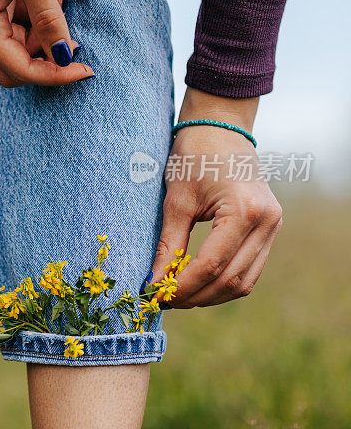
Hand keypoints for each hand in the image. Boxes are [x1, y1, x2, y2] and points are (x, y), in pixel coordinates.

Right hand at [0, 0, 93, 87]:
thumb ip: (49, 19)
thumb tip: (63, 57)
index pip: (17, 69)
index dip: (53, 75)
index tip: (85, 69)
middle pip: (11, 69)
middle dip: (45, 64)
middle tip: (76, 48)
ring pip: (14, 51)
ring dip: (42, 41)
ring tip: (62, 7)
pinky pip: (13, 30)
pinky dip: (36, 25)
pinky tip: (52, 0)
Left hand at [151, 88, 282, 307]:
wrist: (220, 128)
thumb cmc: (194, 156)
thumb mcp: (176, 200)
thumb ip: (169, 244)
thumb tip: (155, 282)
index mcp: (245, 211)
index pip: (212, 264)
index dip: (183, 286)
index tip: (156, 296)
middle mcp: (267, 222)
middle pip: (232, 279)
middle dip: (196, 296)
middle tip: (164, 301)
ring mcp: (273, 227)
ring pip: (244, 281)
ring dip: (210, 295)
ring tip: (177, 296)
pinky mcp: (269, 230)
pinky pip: (249, 269)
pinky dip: (223, 282)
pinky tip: (196, 284)